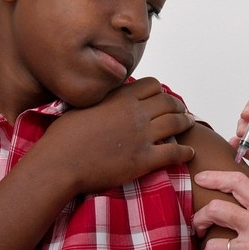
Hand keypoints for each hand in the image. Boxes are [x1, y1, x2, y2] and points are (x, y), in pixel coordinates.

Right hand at [39, 76, 195, 194]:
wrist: (59, 163)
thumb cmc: (63, 136)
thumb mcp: (83, 106)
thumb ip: (102, 99)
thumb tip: (105, 94)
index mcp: (121, 98)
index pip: (153, 86)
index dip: (160, 92)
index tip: (162, 98)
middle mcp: (135, 113)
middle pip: (169, 103)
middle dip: (178, 106)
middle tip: (182, 111)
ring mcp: (142, 136)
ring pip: (176, 123)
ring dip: (186, 123)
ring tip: (190, 124)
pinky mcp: (144, 160)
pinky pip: (174, 152)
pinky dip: (185, 152)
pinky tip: (189, 153)